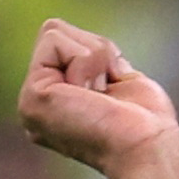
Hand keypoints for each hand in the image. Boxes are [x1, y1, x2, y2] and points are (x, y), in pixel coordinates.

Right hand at [17, 18, 178, 177]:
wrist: (147, 148)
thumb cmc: (146, 122)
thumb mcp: (120, 78)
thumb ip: (94, 63)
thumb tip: (81, 44)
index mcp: (56, 101)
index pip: (65, 39)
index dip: (100, 55)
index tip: (114, 91)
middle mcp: (38, 103)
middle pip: (55, 30)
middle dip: (95, 51)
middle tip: (107, 93)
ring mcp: (30, 100)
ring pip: (53, 31)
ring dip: (93, 59)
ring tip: (100, 97)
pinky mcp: (32, 95)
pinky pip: (54, 40)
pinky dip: (85, 62)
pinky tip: (91, 96)